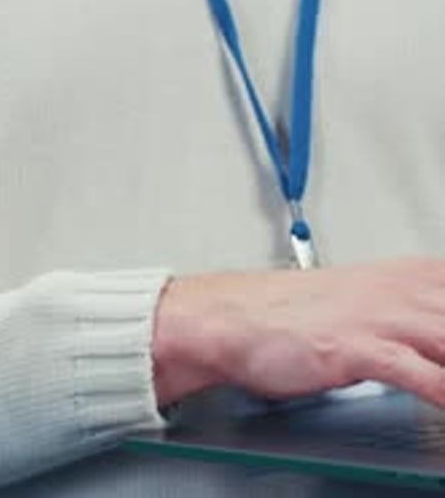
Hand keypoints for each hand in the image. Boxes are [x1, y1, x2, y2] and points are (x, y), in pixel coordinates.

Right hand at [153, 258, 444, 407]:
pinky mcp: (357, 347)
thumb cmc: (296, 316)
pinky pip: (417, 370)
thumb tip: (439, 329)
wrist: (237, 316)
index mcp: (410, 275)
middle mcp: (402, 290)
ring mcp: (381, 316)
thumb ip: (416, 314)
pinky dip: (443, 388)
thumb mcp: (368, 302)